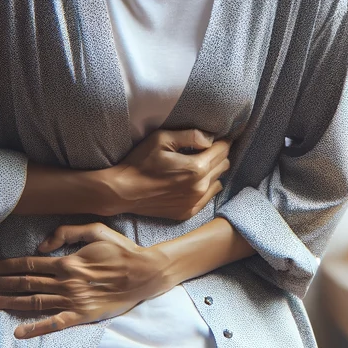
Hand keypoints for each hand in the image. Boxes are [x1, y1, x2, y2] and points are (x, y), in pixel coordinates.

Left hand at [0, 223, 170, 338]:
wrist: (143, 273)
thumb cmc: (121, 250)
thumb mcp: (96, 230)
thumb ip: (67, 232)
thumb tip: (41, 246)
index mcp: (68, 262)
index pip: (31, 264)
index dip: (9, 266)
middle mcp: (66, 282)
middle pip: (27, 283)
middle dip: (3, 285)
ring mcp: (73, 301)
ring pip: (35, 302)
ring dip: (11, 303)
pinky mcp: (82, 316)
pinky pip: (54, 324)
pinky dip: (35, 329)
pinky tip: (19, 333)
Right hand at [105, 128, 230, 219]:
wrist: (123, 191)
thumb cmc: (140, 162)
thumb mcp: (162, 139)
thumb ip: (190, 135)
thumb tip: (211, 138)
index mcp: (196, 168)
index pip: (223, 150)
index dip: (222, 141)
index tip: (217, 137)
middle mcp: (200, 187)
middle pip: (224, 165)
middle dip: (218, 155)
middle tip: (205, 149)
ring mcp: (195, 202)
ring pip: (218, 181)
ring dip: (213, 172)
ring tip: (197, 166)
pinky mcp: (188, 212)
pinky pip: (209, 197)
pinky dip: (205, 187)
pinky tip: (191, 182)